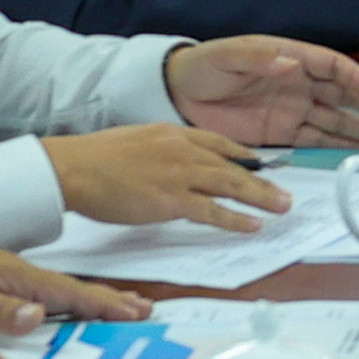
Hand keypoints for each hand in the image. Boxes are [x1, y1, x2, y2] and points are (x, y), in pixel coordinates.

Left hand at [0, 241, 155, 334]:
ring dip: (92, 301)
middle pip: (71, 289)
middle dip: (108, 299)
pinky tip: (72, 310)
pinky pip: (44, 295)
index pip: (66, 291)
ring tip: (121, 308)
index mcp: (13, 275)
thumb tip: (39, 315)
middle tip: (143, 309)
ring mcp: (8, 278)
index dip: (101, 302)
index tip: (133, 310)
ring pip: (59, 292)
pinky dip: (68, 301)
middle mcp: (17, 274)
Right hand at [41, 121, 282, 230]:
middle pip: (231, 165)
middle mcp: (181, 149)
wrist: (73, 167)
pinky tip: (253, 225)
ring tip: (282, 207)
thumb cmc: (94, 159)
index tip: (261, 165)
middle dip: (262, 180)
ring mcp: (178, 174)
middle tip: (285, 192)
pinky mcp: (170, 199)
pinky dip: (235, 218)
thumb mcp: (135, 142)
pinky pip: (211, 210)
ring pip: (229, 185)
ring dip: (260, 197)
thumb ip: (160, 151)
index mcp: (171, 132)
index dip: (243, 156)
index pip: (218, 142)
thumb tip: (169, 166)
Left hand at [164, 34, 358, 147]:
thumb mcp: (225, 55)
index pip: (332, 66)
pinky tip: (356, 153)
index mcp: (289, 57)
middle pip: (344, 93)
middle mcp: (298, 83)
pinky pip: (315, 140)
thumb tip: (289, 63)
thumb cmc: (201, 66)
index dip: (355, 77)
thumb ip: (257, 58)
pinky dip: (336, 147)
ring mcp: (293, 109)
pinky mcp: (282, 133)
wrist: (175, 95)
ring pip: (335, 119)